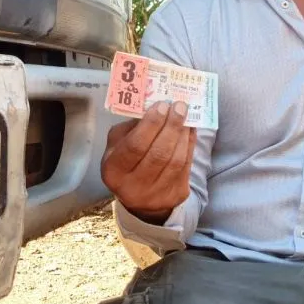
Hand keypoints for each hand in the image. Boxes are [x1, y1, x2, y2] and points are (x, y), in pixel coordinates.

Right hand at [101, 100, 196, 224]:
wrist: (138, 198)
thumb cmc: (126, 162)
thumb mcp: (117, 144)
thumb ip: (132, 127)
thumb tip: (155, 107)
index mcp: (114, 170)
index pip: (135, 146)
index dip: (151, 124)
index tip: (162, 105)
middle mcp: (134, 186)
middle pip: (158, 153)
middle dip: (171, 126)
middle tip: (179, 106)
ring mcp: (157, 195)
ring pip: (176, 160)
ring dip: (183, 135)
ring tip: (186, 116)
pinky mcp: (176, 196)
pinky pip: (186, 166)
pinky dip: (190, 145)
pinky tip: (189, 131)